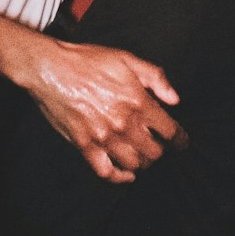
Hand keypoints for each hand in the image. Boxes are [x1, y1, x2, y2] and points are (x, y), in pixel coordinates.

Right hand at [26, 38, 183, 182]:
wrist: (52, 68)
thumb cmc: (87, 60)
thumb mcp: (125, 58)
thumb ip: (154, 77)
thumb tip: (174, 99)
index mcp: (137, 101)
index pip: (169, 131)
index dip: (180, 139)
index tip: (182, 142)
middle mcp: (124, 123)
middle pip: (154, 152)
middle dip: (160, 150)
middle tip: (157, 144)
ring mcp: (104, 137)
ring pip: (134, 164)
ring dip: (142, 162)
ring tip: (141, 154)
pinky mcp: (86, 146)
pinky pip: (107, 173)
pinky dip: (120, 177)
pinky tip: (126, 173)